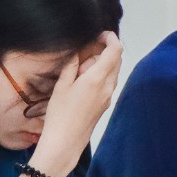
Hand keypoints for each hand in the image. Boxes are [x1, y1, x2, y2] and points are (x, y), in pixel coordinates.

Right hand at [34, 31, 122, 165]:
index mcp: (97, 79)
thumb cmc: (60, 115)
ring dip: (101, 64)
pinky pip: (108, 83)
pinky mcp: (104, 104)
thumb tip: (77, 51)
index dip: (110, 38)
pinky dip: (100, 75)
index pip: (115, 51)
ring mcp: (108, 97)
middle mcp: (108, 87)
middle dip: (104, 50)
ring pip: (112, 72)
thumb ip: (72, 65)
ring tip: (80, 68)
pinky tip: (82, 81)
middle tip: (85, 50)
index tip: (99, 35)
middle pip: (116, 60)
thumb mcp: (62, 85)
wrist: (65, 142)